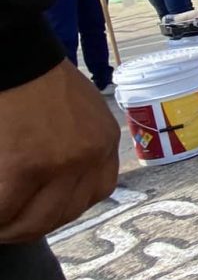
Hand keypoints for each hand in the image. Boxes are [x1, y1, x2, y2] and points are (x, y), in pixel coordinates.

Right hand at [0, 60, 119, 242]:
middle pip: (66, 212)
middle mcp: (92, 155)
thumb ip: (76, 142)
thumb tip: (54, 181)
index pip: (96, 192)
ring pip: (35, 221)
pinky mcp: (26, 166)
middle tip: (8, 224)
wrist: (14, 52)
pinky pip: (5, 209)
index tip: (40, 209)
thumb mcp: (77, 108)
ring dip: (10, 228)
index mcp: (105, 139)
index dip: (64, 206)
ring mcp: (62, 163)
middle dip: (33, 224)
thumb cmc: (35, 76)